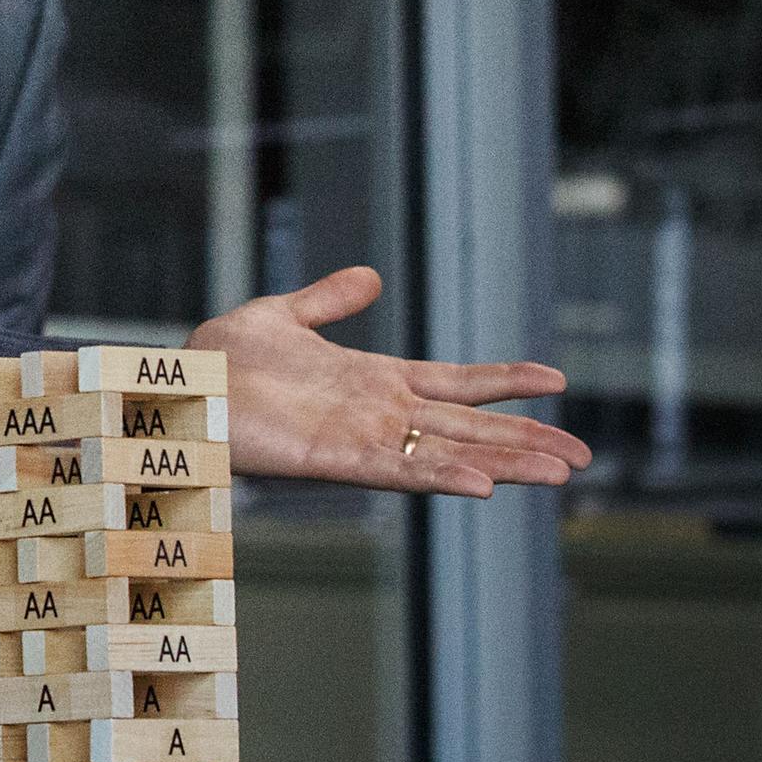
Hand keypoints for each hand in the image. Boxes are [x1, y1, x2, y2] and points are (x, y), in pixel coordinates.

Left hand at [194, 265, 588, 498]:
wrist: (181, 382)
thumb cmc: (223, 360)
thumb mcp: (284, 316)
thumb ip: (328, 300)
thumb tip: (369, 277)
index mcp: (375, 381)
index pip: (457, 383)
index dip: (505, 382)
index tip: (557, 382)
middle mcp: (379, 415)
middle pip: (468, 428)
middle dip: (525, 441)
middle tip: (580, 457)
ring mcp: (362, 439)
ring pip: (448, 454)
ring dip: (503, 464)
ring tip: (557, 472)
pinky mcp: (335, 459)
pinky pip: (399, 471)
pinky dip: (441, 476)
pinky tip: (482, 484)